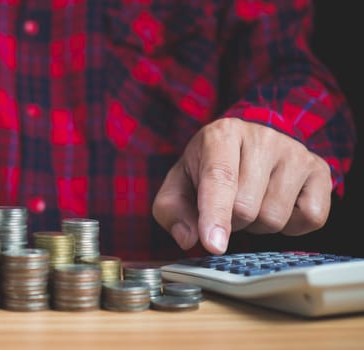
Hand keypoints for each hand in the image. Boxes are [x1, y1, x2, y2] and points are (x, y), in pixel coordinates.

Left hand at [152, 118, 331, 254]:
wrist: (246, 146)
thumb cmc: (208, 169)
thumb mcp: (179, 184)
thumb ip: (171, 211)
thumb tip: (188, 238)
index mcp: (222, 134)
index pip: (219, 179)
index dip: (215, 215)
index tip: (214, 244)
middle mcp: (262, 137)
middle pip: (246, 208)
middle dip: (231, 222)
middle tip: (227, 206)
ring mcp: (295, 152)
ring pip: (275, 217)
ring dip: (257, 225)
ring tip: (251, 202)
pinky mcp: (320, 170)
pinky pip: (310, 218)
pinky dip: (291, 226)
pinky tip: (277, 205)